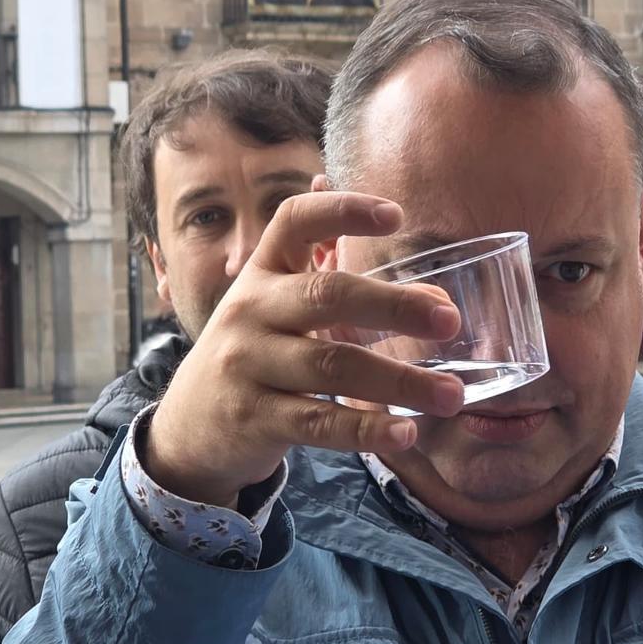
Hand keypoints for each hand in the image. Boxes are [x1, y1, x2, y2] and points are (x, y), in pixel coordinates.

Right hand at [145, 193, 464, 508]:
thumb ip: (342, 288)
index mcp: (262, 273)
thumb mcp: (278, 307)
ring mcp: (247, 365)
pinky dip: (366, 430)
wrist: (190, 426)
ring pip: (332, 367)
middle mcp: (250, 310)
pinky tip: (407, 433)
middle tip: (450, 320)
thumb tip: (435, 292)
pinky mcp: (254, 418)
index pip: (294, 222)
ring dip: (400, 382)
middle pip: (327, 296)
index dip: (342, 210)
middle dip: (394, 306)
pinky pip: (319, 423)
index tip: (396, 215)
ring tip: (452, 395)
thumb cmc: (256, 354)